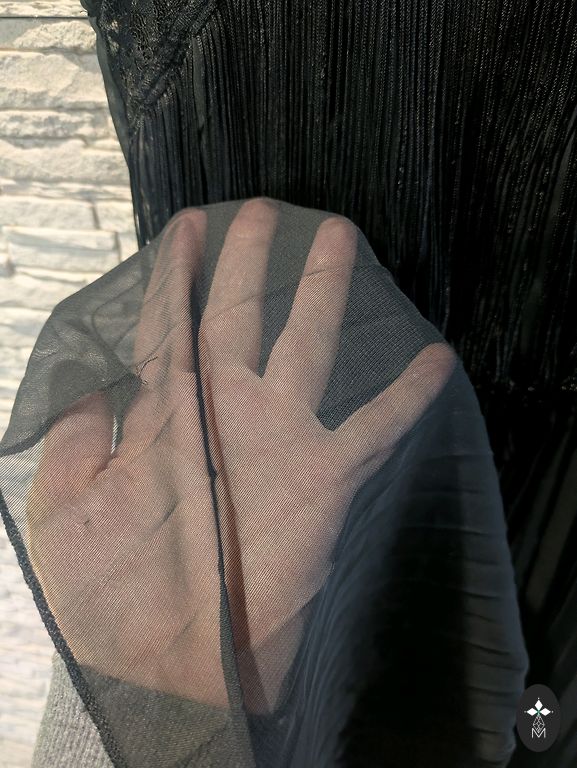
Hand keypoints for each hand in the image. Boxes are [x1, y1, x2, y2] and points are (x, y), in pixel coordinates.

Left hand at [27, 199, 454, 711]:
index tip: (186, 226)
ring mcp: (277, 439)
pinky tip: (436, 360)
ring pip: (306, 347)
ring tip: (341, 239)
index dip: (175, 274)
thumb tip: (91, 384)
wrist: (170, 662)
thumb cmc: (113, 594)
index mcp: (164, 414)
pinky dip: (405, 398)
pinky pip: (374, 428)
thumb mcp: (66, 510)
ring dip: (325, 295)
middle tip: (263, 211)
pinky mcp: (323, 478)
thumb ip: (72, 440)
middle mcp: (225, 412)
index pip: (168, 324)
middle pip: (236, 316)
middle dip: (246, 262)